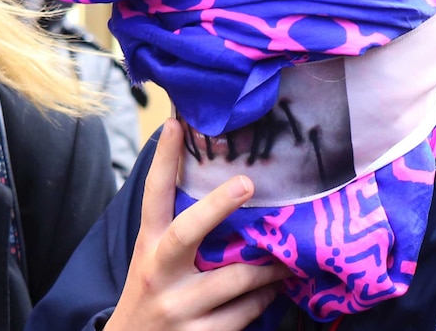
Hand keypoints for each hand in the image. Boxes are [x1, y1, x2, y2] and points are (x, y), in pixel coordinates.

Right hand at [104, 118, 289, 330]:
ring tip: (286, 257)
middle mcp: (160, 272)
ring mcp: (178, 306)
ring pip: (235, 279)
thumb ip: (177, 229)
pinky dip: (264, 300)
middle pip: (189, 232)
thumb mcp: (153, 258)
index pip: (153, 195)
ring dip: (268, 268)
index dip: (163, 159)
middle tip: (247, 183)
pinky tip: (274, 291)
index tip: (176, 124)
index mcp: (149, 245)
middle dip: (219, 206)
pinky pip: (244, 313)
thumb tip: (217, 185)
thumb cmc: (152, 292)